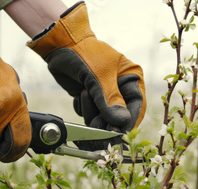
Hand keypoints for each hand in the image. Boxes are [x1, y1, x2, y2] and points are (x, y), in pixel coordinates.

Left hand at [27, 1, 145, 132]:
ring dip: (91, 112)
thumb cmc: (85, 54)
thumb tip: (121, 122)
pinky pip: (90, 115)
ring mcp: (105, 95)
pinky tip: (78, 92)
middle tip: (96, 124)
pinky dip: (83, 108)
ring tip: (83, 92)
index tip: (118, 134)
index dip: (128, 122)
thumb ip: (110, 100)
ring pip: (103, 119)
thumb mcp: (100, 77)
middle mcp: (121, 89)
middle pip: (119, 117)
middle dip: (106, 121)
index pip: (137, 107)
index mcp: (132, 79)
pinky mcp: (91, 99)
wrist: (61, 45)